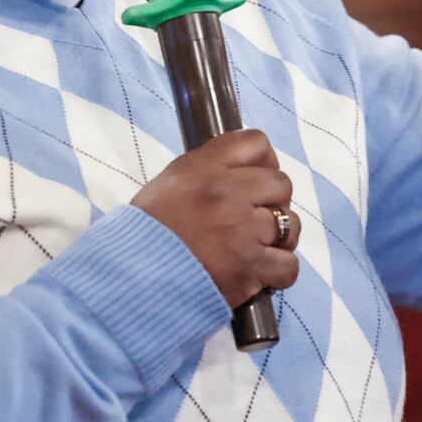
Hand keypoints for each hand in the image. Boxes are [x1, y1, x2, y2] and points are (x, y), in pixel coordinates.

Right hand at [130, 129, 300, 308]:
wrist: (132, 278)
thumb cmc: (146, 232)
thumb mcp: (170, 183)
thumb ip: (206, 172)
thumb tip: (241, 173)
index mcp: (205, 167)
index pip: (257, 143)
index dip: (264, 161)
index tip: (256, 180)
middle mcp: (229, 193)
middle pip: (281, 184)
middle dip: (274, 201)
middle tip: (256, 219)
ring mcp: (243, 231)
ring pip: (290, 225)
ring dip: (279, 238)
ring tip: (258, 248)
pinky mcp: (249, 269)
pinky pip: (288, 266)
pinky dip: (280, 272)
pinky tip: (262, 274)